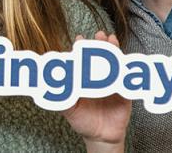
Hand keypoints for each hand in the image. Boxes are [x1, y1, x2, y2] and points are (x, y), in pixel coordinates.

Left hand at [62, 31, 129, 152]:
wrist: (100, 137)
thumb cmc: (83, 121)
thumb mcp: (68, 108)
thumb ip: (61, 96)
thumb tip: (46, 84)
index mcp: (85, 78)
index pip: (83, 58)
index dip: (81, 47)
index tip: (80, 39)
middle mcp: (98, 77)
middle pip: (100, 56)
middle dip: (99, 44)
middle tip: (99, 35)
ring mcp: (112, 83)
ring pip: (114, 62)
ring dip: (113, 50)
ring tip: (111, 40)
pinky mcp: (124, 92)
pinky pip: (126, 78)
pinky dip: (125, 68)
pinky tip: (123, 60)